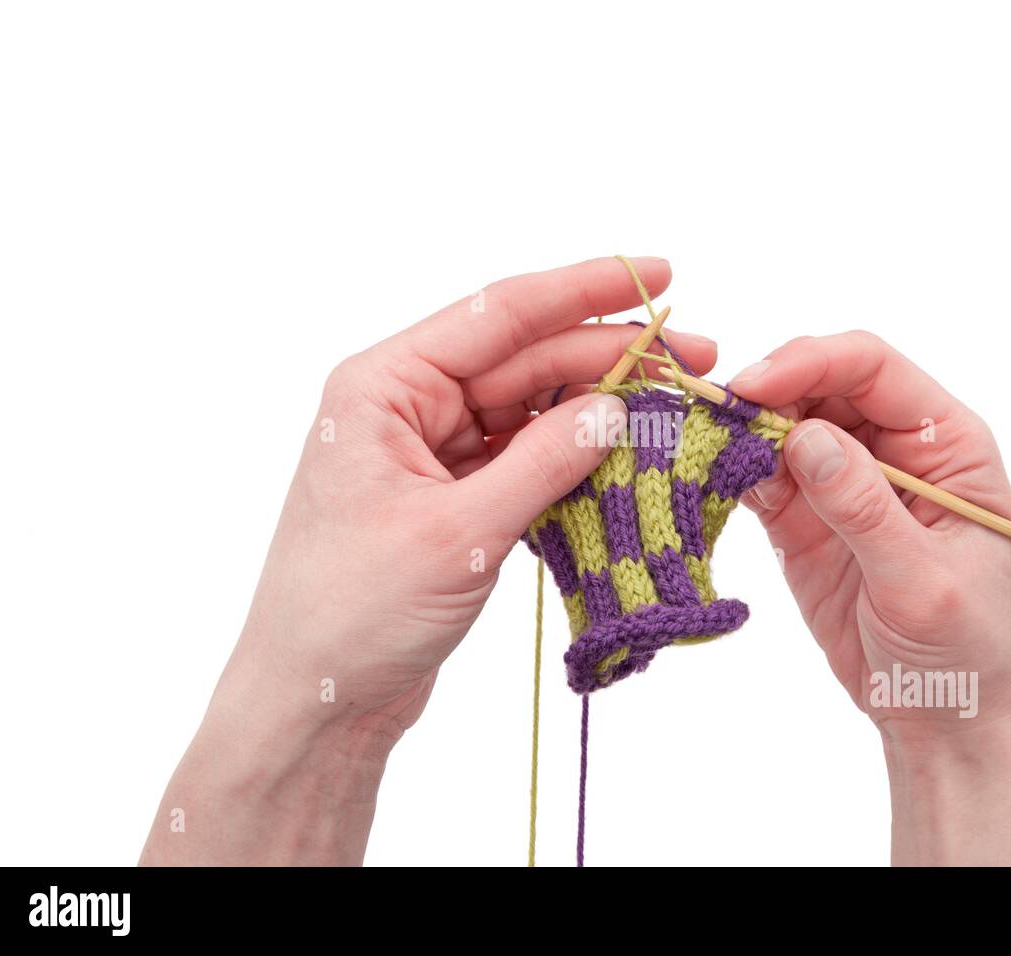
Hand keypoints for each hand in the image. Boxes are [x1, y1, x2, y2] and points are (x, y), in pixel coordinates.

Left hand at [141, 256, 716, 863]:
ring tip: (674, 408)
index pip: (499, 315)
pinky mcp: (456, 498)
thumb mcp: (460, 533)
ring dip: (600, 409)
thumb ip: (543, 464)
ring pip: (533, 409)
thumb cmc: (354, 613)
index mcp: (386, 387)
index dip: (584, 290)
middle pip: (525, 359)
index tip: (659, 272)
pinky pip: (528, 458)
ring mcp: (434, 452)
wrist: (314, 701)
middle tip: (696, 358)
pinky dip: (577, 459)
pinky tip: (629, 457)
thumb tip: (619, 409)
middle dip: (610, 357)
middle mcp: (409, 406)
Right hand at [731, 332, 1010, 863]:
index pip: (875, 369)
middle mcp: (893, 446)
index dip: (812, 363)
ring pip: (782, 423)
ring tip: (696, 441)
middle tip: (710, 414)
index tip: (754, 386)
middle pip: (820, 383)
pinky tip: (704, 476)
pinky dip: (727, 470)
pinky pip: (758, 474)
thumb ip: (863, 506)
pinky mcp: (801, 517)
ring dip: (738, 427)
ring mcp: (842, 479)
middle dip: (766, 389)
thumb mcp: (922, 579)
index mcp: (945, 443)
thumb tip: (804, 436)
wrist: (942, 716)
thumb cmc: (963, 646)